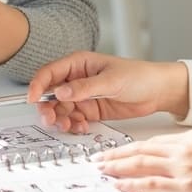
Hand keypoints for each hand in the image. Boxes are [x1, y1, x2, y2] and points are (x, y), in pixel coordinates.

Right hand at [27, 52, 186, 133]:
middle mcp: (77, 79)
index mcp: (78, 63)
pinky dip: (74, 125)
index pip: (50, 72)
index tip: (32, 98)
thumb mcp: (111, 80)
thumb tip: (61, 91)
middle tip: (52, 119)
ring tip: (70, 126)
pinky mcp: (91, 110)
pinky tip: (81, 127)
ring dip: (61, 119)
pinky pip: (74, 118)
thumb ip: (85, 87)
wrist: (159, 91)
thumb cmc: (138, 76)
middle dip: (48, 107)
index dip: (38, 85)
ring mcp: (83, 95)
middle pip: (51, 93)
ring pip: (61, 109)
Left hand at [95, 129, 191, 191]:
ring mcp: (183, 167)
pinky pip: (152, 184)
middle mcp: (184, 149)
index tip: (118, 150)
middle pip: (141, 150)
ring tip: (102, 169)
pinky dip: (132, 184)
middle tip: (99, 158)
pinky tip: (120, 184)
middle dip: (117, 154)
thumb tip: (174, 161)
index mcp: (191, 138)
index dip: (131, 147)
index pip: (153, 142)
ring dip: (118, 167)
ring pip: (141, 164)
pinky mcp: (186, 186)